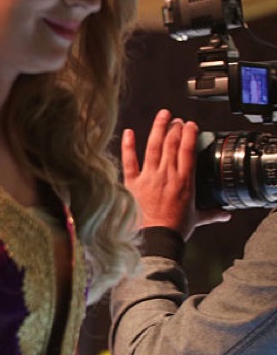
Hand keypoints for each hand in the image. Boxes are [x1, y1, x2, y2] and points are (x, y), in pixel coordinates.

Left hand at [122, 110, 227, 238]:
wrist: (155, 239)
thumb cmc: (175, 229)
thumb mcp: (197, 218)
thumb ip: (212, 213)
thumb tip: (226, 214)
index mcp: (184, 181)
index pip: (188, 151)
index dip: (189, 134)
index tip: (190, 124)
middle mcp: (167, 176)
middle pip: (171, 145)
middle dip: (175, 129)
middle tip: (176, 119)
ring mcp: (148, 178)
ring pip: (154, 147)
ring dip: (158, 129)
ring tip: (162, 116)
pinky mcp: (132, 183)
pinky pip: (129, 161)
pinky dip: (128, 146)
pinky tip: (129, 132)